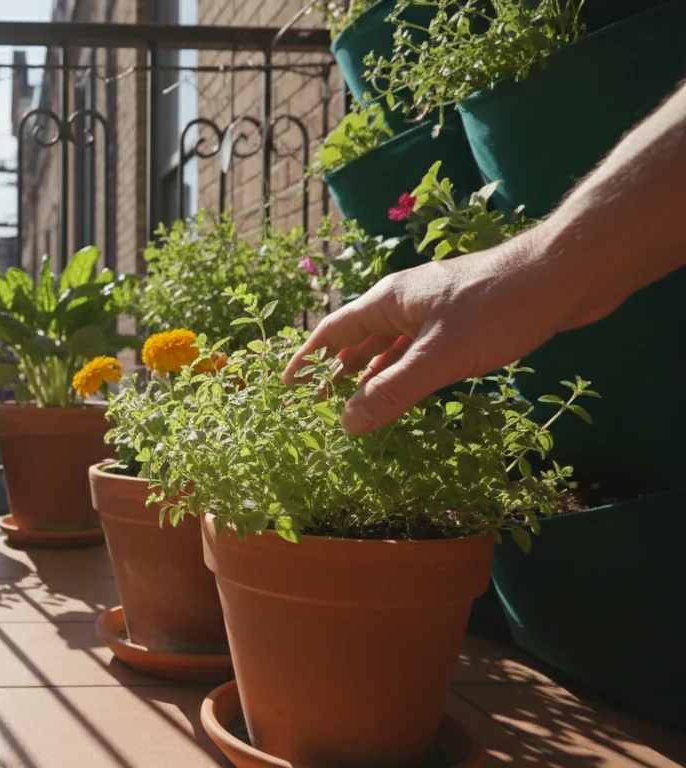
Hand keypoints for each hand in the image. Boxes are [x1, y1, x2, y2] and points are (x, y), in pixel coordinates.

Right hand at [281, 229, 623, 434]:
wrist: (564, 274)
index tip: (287, 386)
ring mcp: (436, 310)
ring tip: (359, 406)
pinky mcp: (464, 321)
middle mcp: (405, 301)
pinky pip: (421, 350)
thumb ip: (392, 390)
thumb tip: (346, 425)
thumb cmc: (498, 307)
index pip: (332, 332)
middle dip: (337, 373)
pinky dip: (408, 372)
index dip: (308, 360)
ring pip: (392, 347)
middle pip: (359, 340)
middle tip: (319, 407)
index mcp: (388, 300)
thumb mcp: (440, 356)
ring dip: (374, 375)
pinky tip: (411, 390)